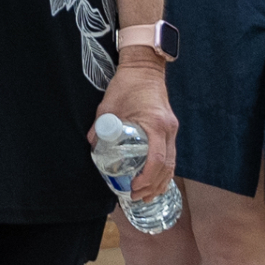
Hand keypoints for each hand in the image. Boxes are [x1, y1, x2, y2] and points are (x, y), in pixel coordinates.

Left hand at [97, 54, 177, 196]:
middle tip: (137, 197)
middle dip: (153, 186)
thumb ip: (100, 126)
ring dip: (161, 182)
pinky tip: (155, 181)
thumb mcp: (108, 105)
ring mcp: (172, 129)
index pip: (157, 158)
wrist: (145, 68)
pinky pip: (171, 155)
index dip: (147, 178)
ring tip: (146, 196)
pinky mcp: (170, 128)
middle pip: (167, 166)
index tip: (134, 187)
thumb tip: (92, 145)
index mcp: (155, 124)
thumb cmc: (127, 84)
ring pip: (172, 163)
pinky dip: (164, 171)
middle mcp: (168, 129)